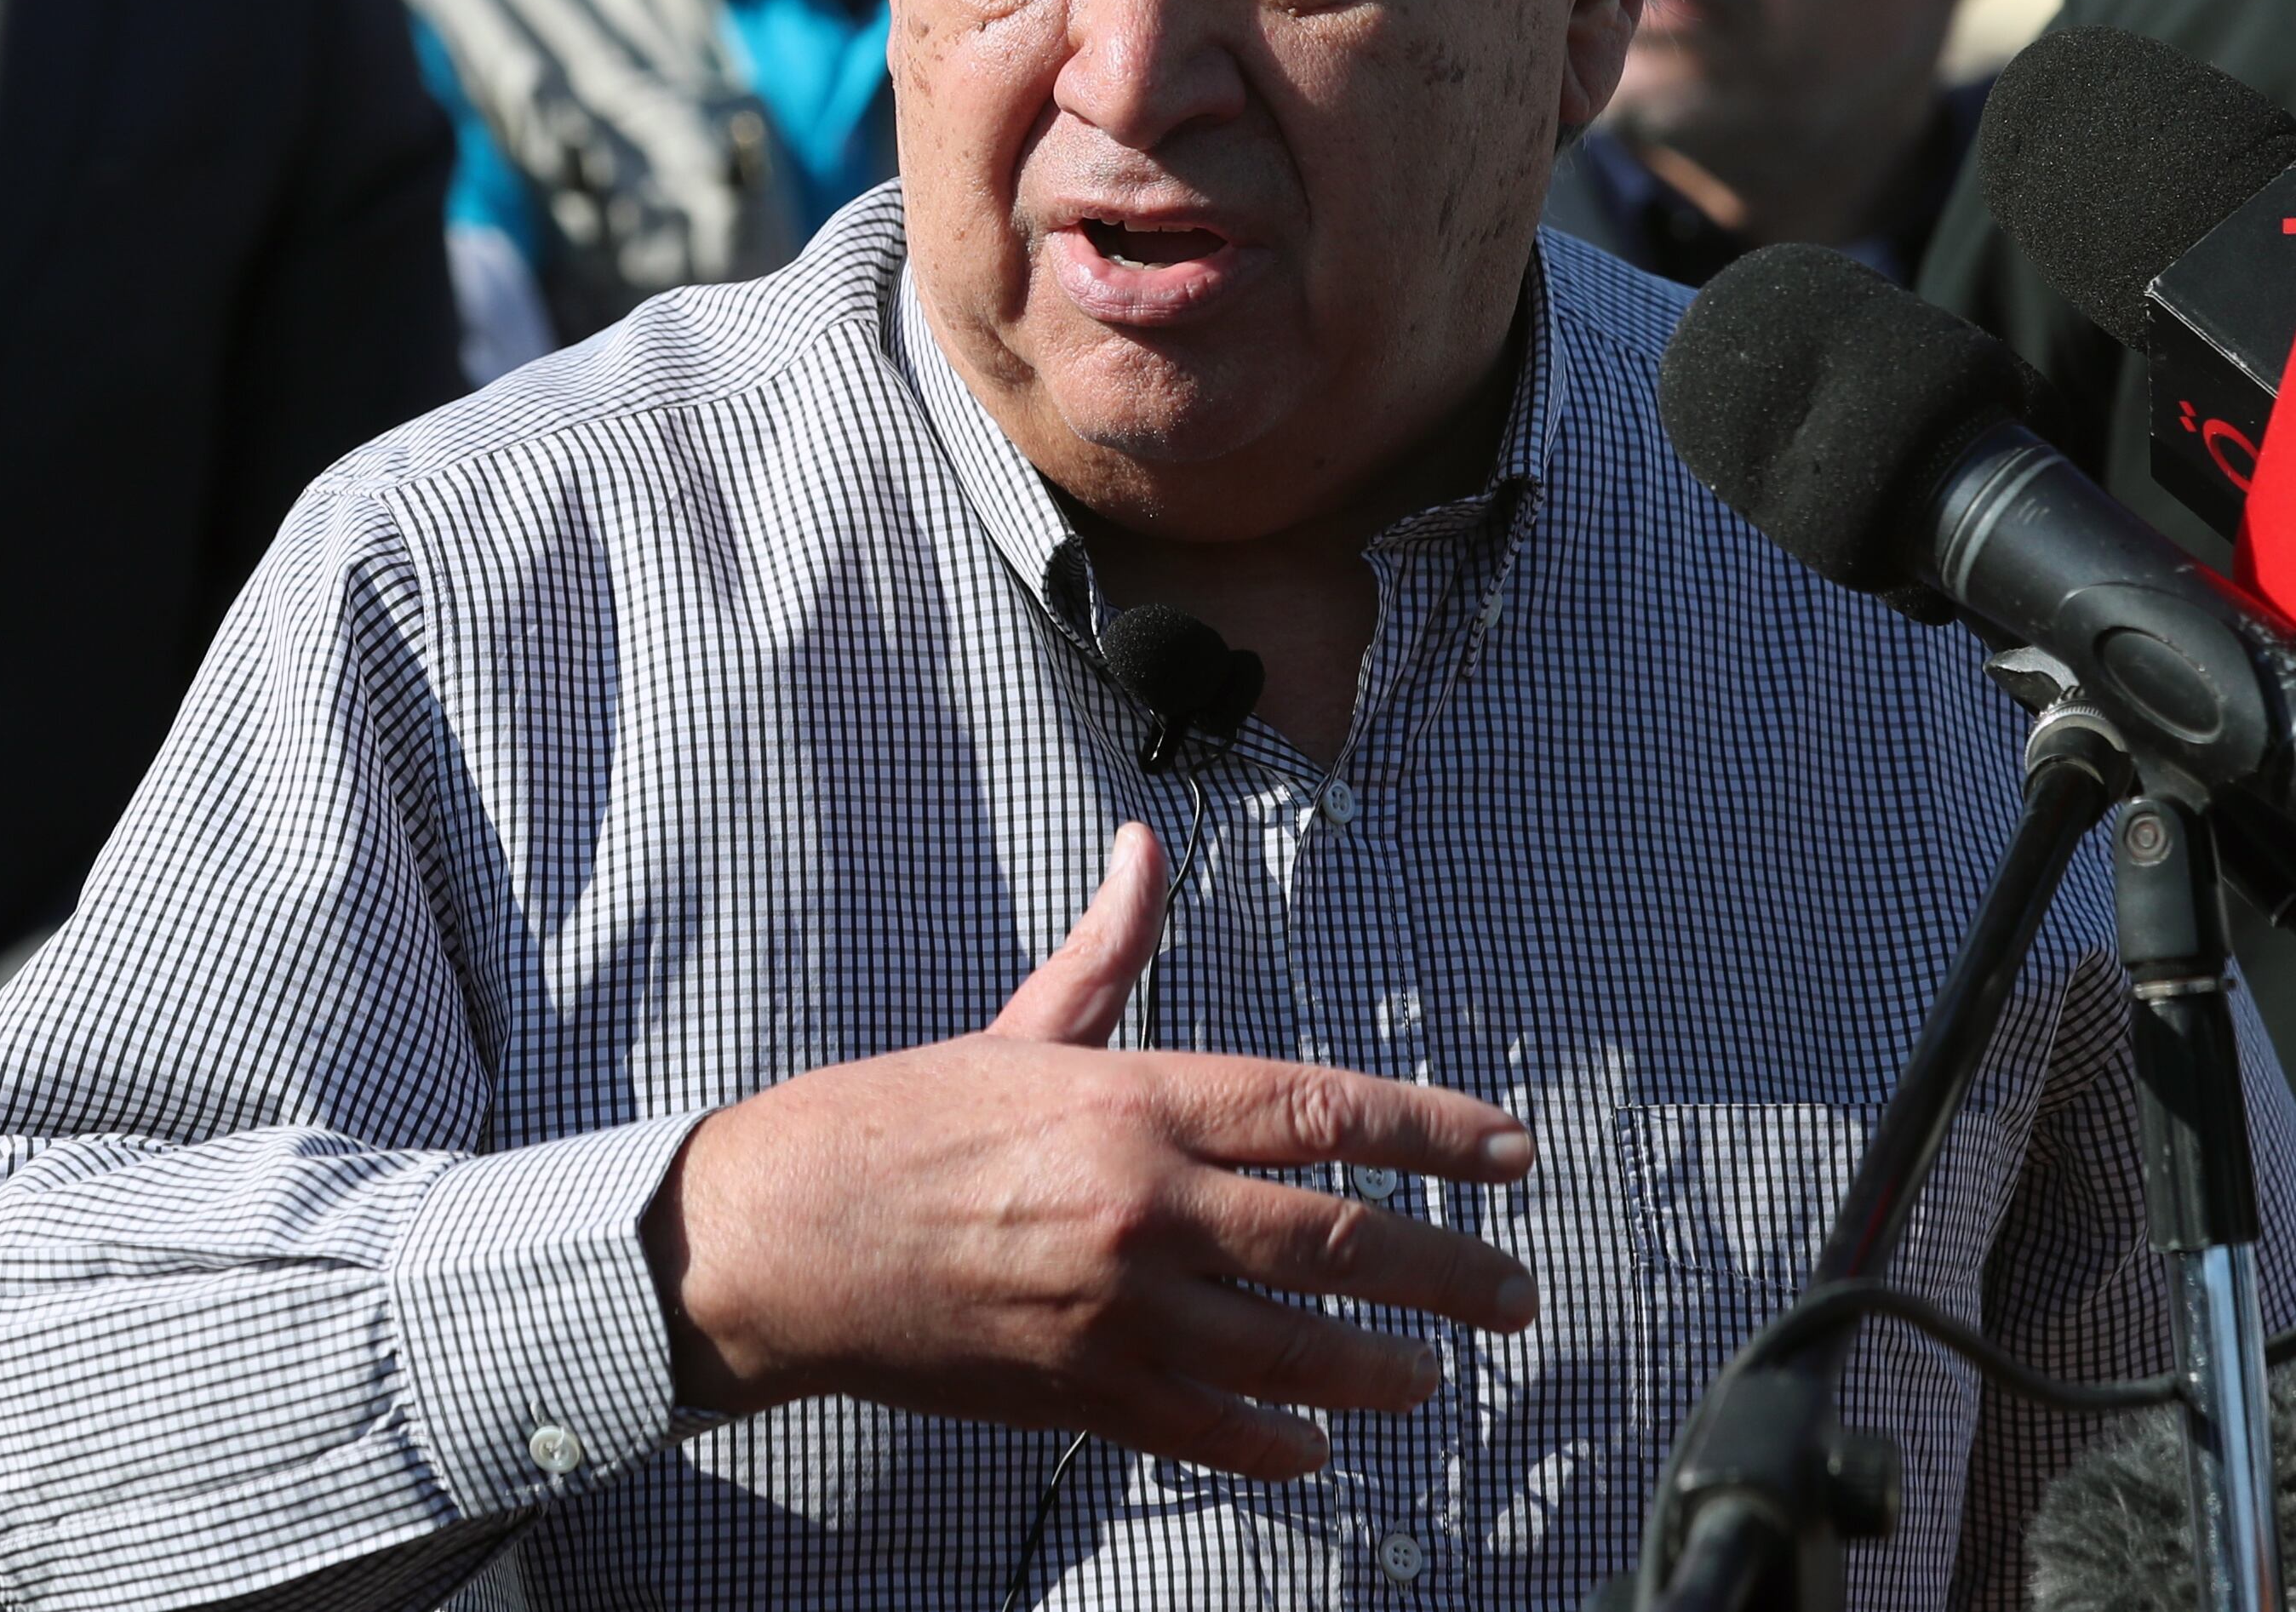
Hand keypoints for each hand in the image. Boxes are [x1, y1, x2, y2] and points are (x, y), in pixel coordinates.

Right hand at [640, 822, 1540, 1478]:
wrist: (781, 1236)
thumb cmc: (893, 1121)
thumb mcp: (1017, 1025)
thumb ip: (1107, 950)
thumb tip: (1145, 850)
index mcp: (1139, 1101)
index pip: (1326, 1112)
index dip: (1435, 1134)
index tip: (1509, 1155)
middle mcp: (1145, 1205)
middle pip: (1339, 1242)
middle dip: (1448, 1272)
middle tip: (1514, 1292)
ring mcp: (1117, 1310)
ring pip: (1293, 1352)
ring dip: (1381, 1370)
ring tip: (1433, 1377)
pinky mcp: (1080, 1393)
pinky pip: (1209, 1428)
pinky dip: (1274, 1442)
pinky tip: (1315, 1445)